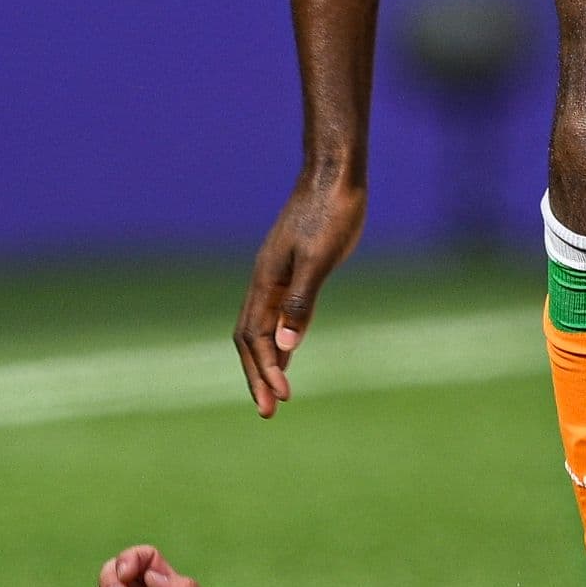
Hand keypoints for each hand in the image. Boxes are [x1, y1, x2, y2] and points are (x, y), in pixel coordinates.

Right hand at [234, 168, 364, 416]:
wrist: (336, 173)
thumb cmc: (331, 212)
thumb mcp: (319, 259)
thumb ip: (300, 302)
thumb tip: (283, 347)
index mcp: (266, 281)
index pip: (254, 338)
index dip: (264, 370)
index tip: (280, 400)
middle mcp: (266, 282)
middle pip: (250, 339)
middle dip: (257, 376)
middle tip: (268, 413)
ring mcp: (278, 275)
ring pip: (261, 328)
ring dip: (267, 362)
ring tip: (276, 395)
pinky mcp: (295, 270)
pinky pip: (279, 314)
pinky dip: (280, 340)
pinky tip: (290, 354)